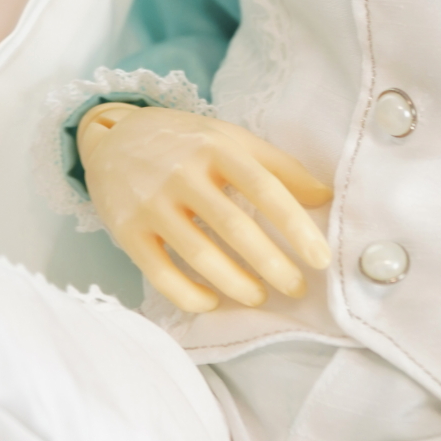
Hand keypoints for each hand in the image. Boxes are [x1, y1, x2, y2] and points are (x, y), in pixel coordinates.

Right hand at [77, 104, 332, 313]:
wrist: (115, 137)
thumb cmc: (187, 142)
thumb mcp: (233, 140)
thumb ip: (279, 167)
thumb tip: (325, 197)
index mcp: (217, 147)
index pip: (265, 188)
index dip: (296, 226)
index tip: (321, 258)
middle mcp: (183, 173)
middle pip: (234, 226)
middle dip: (271, 263)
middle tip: (297, 288)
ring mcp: (151, 203)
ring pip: (198, 253)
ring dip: (235, 283)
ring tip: (260, 297)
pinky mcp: (126, 230)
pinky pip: (159, 272)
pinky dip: (188, 294)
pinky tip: (212, 303)